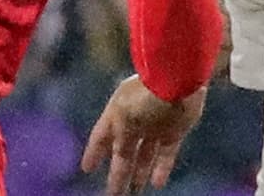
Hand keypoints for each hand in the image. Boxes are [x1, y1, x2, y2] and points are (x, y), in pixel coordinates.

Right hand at [81, 75, 206, 194]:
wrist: (176, 79)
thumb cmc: (145, 95)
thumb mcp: (124, 119)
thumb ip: (120, 141)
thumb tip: (119, 159)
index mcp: (116, 113)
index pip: (101, 137)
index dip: (93, 153)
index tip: (87, 169)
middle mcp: (134, 120)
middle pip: (123, 151)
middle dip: (118, 172)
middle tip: (113, 192)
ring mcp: (155, 125)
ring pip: (144, 155)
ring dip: (139, 173)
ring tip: (134, 191)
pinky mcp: (175, 130)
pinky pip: (166, 154)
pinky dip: (161, 168)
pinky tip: (156, 182)